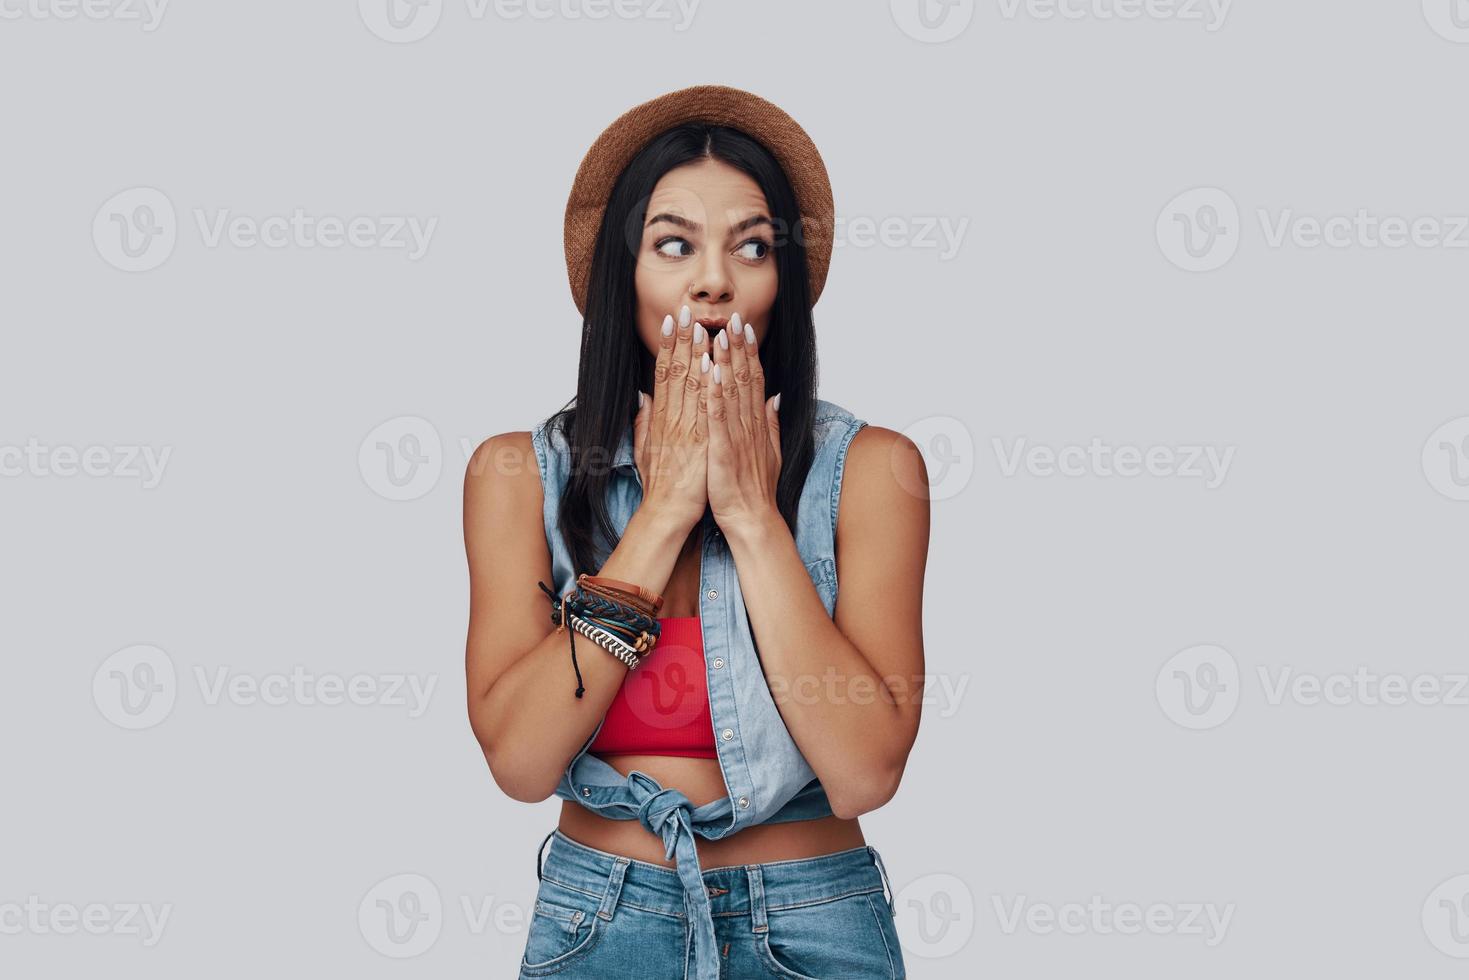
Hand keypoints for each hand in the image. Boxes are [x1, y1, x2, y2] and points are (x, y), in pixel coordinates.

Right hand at [633, 304, 712, 532]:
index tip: (674, 322)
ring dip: (695, 355)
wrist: (668, 513)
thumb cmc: (661, 483)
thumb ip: (644, 421)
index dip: (670, 346)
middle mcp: (672, 419)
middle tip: (687, 310)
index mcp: (662, 418)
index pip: (665, 374)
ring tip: (700, 326)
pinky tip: (712, 367)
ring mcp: (686, 430)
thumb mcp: (647, 448)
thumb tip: (642, 397)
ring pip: (690, 386)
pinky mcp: (700, 444)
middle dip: (682, 340)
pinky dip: (708, 388)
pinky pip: (705, 411)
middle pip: (676, 372)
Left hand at [705, 312, 780, 532]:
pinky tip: (709, 372)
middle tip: (733, 318)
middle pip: (744, 378)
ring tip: (719, 334)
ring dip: (726, 361)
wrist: (751, 518)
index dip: (748, 352)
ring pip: (731, 391)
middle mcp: (748, 424)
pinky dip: (714, 394)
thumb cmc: (753, 488)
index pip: (752, 379)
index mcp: (755, 423)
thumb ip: (771, 423)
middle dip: (738, 347)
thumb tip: (776, 398)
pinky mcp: (722, 449)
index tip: (742, 327)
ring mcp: (736, 435)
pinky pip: (717, 417)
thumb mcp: (769, 451)